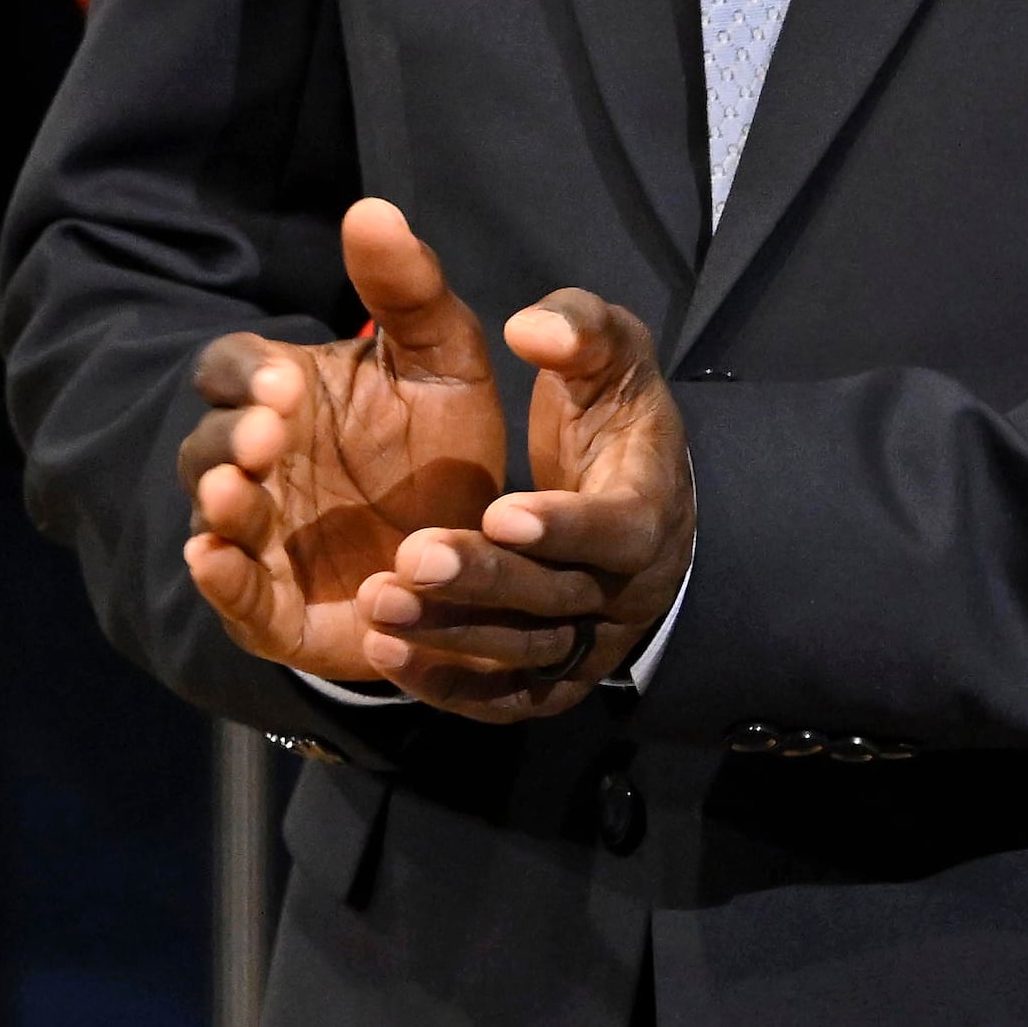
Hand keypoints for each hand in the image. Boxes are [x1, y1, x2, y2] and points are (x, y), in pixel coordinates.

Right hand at [179, 200, 505, 689]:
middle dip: (231, 437)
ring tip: (236, 495)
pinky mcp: (279, 612)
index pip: (232, 369)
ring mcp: (263, 540)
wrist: (478, 555)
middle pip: (211, 443)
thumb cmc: (443, 446)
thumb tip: (370, 208)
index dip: (245, 376)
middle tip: (268, 436)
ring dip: (219, 504)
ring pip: (216, 517)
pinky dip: (220, 583)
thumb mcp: (445, 359)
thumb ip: (409, 289)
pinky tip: (212, 560)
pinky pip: (237, 600)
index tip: (284, 383)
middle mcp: (261, 466)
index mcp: (286, 396)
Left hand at [358, 286, 693, 723]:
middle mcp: (629, 586)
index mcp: (650, 504)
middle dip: (484, 581)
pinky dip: (450, 685)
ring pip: (526, 654)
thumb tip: (533, 328)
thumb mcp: (612, 352)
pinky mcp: (558, 674)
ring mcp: (595, 639)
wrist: (639, 493)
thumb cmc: (616, 411)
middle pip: (560, 598)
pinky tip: (386, 654)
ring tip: (376, 605)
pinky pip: (508, 697)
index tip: (499, 508)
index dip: (564, 526)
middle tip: (411, 556)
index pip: (619, 530)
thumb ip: (579, 329)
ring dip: (452, 635)